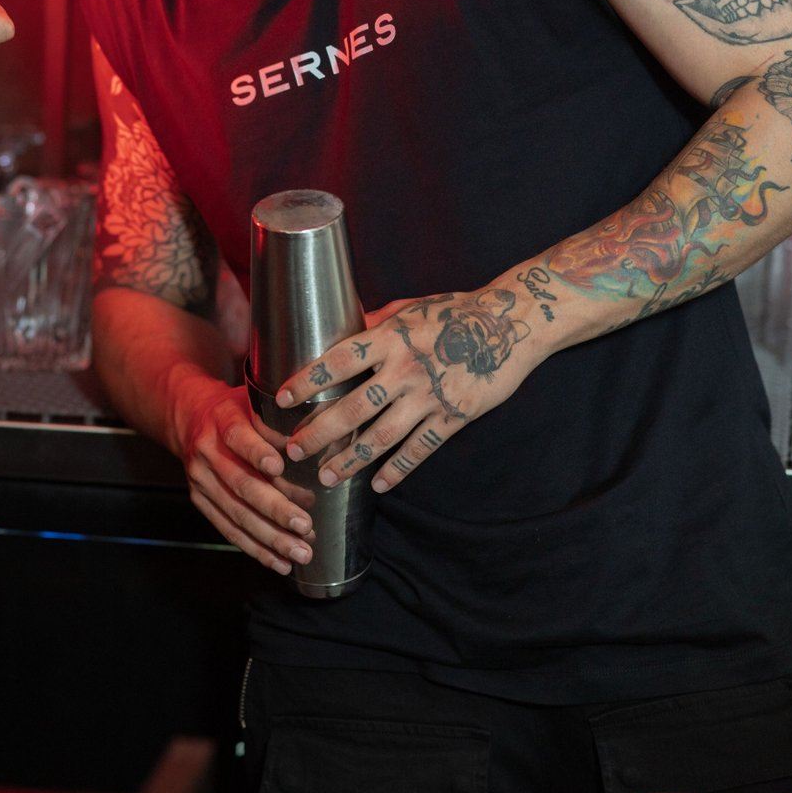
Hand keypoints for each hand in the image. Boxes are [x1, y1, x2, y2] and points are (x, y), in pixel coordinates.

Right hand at [180, 382, 316, 575]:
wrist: (191, 417)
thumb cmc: (237, 410)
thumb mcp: (254, 401)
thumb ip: (279, 419)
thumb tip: (321, 443)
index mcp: (222, 420)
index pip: (238, 436)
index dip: (257, 452)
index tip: (279, 467)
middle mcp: (207, 451)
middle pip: (241, 484)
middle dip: (275, 509)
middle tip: (305, 525)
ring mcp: (201, 480)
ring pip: (237, 514)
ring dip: (271, 537)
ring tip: (301, 552)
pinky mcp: (201, 502)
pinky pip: (229, 530)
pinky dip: (256, 549)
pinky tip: (280, 562)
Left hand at [275, 288, 538, 493]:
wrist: (509, 323)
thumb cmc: (455, 311)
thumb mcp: (410, 308)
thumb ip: (377, 324)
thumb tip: (346, 331)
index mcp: (391, 338)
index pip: (338, 361)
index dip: (308, 381)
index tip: (281, 398)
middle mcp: (405, 369)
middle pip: (353, 407)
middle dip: (319, 432)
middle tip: (292, 451)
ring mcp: (430, 395)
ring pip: (381, 436)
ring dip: (350, 459)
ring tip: (325, 476)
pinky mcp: (454, 416)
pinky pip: (419, 448)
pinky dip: (397, 468)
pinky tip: (377, 484)